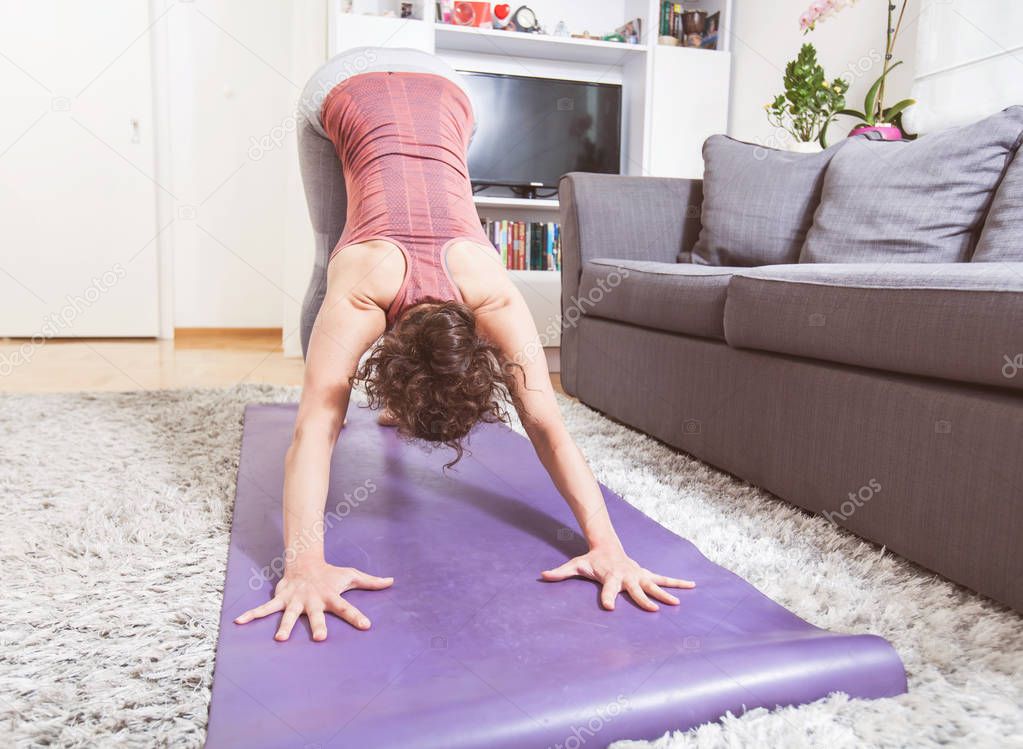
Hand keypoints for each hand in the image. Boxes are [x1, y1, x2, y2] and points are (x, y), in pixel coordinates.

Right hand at [235, 561, 393, 641]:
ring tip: (280, 639)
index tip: (366, 626)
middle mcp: (313, 600)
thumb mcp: (351, 576)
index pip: (347, 607)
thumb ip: (371, 582)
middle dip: (318, 625)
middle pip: (316, 615)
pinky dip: (252, 615)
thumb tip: (392, 581)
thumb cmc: (330, 574)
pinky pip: (264, 609)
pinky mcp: (280, 599)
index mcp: (331, 596)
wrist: (305, 561)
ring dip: (284, 626)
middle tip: (321, 638)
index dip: (356, 616)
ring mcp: (295, 600)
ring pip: (289, 615)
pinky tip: (239, 622)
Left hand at [541, 546, 694, 611]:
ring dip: (665, 593)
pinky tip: (692, 585)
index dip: (608, 598)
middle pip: (635, 590)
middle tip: (652, 611)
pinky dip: (677, 582)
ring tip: (677, 603)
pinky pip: (663, 578)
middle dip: (643, 600)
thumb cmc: (592, 560)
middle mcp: (626, 576)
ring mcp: (638, 575)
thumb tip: (542, 576)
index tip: (610, 608)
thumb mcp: (575, 565)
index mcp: (610, 577)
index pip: (608, 590)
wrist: (608, 546)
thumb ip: (560, 573)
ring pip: (653, 585)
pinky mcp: (646, 574)